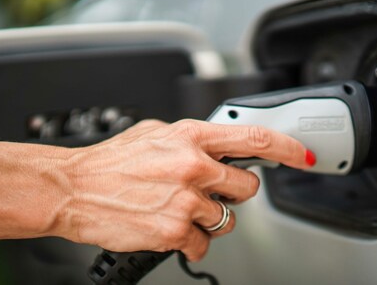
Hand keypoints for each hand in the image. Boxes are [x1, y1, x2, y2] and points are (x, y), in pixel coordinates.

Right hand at [56, 119, 312, 260]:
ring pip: (226, 219)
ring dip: (208, 218)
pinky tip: (167, 226)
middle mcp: (192, 166)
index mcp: (189, 137)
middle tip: (207, 191)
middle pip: (246, 187)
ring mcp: (184, 200)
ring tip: (177, 208)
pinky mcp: (173, 230)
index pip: (253, 138)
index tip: (302, 155)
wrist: (73, 188)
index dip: (285, 147)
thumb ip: (193, 139)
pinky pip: (203, 243)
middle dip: (232, 193)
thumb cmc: (111, 162)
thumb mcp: (155, 133)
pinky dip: (190, 239)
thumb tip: (222, 145)